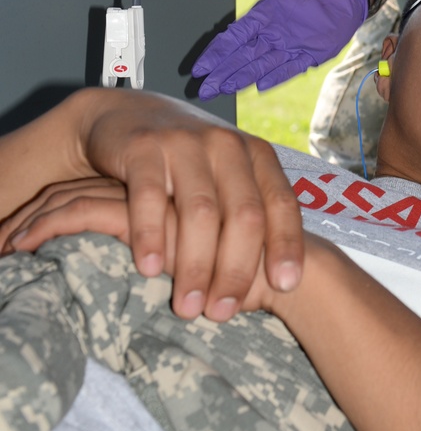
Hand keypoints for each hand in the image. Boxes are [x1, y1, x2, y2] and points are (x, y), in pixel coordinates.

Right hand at [0, 89, 303, 319]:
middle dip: (235, 270)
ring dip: (194, 265)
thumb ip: (249, 214)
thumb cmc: (184, 162)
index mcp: (255, 155)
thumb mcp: (225, 178)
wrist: (124, 116)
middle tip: (221, 313)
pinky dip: (151, 236)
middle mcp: (226, 145)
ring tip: (187, 307)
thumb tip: (281, 281)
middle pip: (244, 215)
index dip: (286, 246)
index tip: (285, 288)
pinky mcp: (144, 147)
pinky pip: (150, 198)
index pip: (282, 204)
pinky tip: (148, 269)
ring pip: (200, 212)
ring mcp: (186, 143)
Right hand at [192, 0, 368, 96]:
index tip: (200, 66)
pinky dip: (276, 77)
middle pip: (241, 58)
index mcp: (261, 17)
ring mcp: (289, 47)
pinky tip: (260, 85)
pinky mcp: (309, 55)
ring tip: (223, 89)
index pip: (233, 38)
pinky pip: (289, 69)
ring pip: (260, 66)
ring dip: (242, 78)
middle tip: (204, 88)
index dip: (216, 53)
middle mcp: (271, 36)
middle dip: (222, 73)